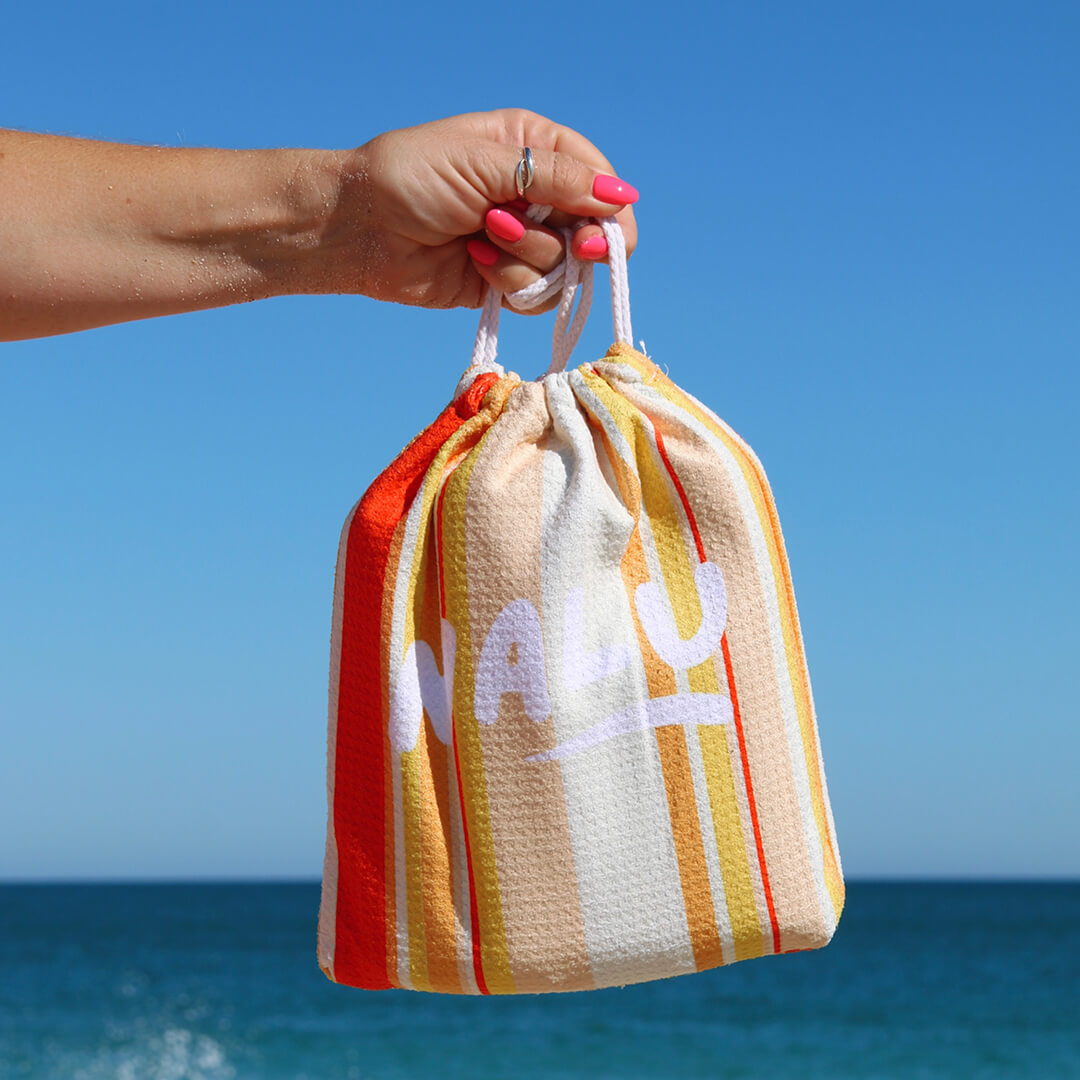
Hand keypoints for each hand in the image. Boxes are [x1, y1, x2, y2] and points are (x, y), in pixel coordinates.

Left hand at [316, 109, 638, 312]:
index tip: (601, 236)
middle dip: (575, 244)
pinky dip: (511, 283)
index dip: (610, 213)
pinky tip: (476, 263)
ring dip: (528, 258)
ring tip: (483, 237)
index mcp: (535, 148)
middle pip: (594, 232)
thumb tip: (621, 198)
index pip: (599, 181)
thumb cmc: (412, 177)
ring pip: (566, 269)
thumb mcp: (487, 165)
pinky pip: (536, 295)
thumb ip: (556, 181)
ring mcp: (521, 241)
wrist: (360, 228)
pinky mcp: (504, 281)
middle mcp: (535, 195)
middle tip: (568, 249)